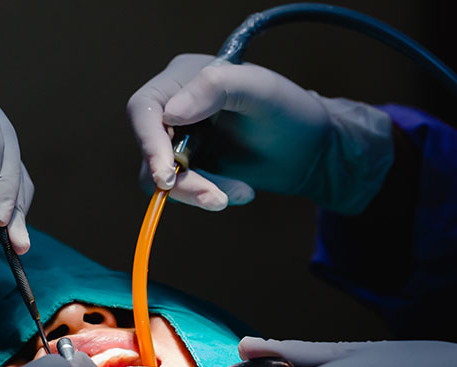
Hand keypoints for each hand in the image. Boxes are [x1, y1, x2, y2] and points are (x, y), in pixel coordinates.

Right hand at [127, 54, 392, 213]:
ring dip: (195, 192)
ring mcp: (180, 140)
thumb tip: (170, 114)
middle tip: (214, 198)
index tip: (167, 174)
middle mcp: (173, 108)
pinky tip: (240, 191)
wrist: (312, 149)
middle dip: (181, 179)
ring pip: (161, 177)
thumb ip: (215, 87)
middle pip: (150, 149)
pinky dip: (207, 195)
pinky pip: (181, 190)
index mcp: (182, 79)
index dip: (149, 143)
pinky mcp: (190, 168)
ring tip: (239, 194)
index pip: (144, 110)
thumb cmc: (289, 110)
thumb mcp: (260, 90)